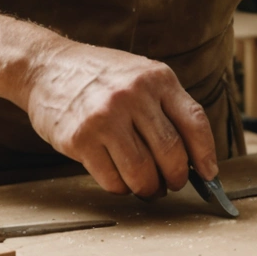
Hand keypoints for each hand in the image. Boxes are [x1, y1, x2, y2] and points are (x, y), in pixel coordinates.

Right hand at [17, 39, 219, 198]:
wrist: (46, 66)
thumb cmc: (99, 76)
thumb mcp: (140, 75)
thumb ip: (166, 107)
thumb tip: (195, 157)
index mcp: (156, 78)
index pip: (195, 123)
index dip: (206, 156)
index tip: (210, 176)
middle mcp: (133, 95)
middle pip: (171, 154)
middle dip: (176, 178)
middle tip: (171, 183)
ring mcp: (105, 117)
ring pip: (142, 173)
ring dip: (148, 188)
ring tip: (146, 186)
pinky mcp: (80, 138)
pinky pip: (112, 180)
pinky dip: (121, 188)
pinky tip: (119, 179)